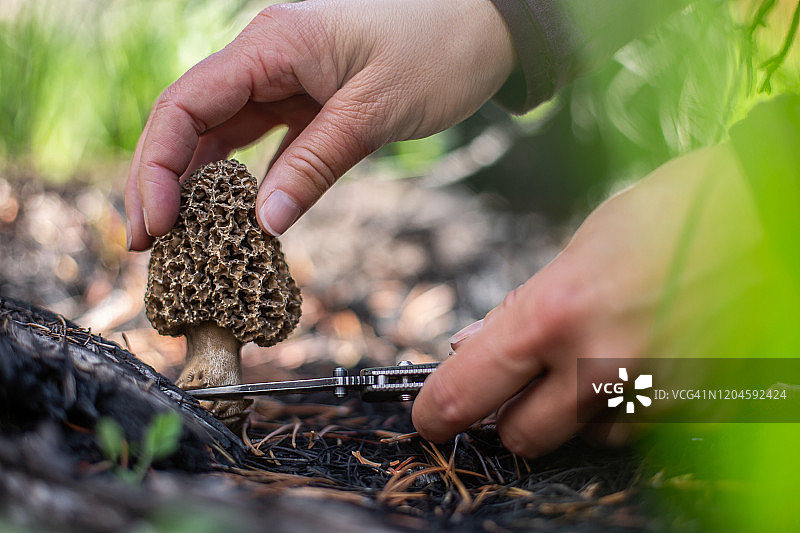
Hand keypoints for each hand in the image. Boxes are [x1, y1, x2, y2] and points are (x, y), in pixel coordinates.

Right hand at [126, 0, 514, 248]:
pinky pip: (258, 144)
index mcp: (272, 45)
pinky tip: (229, 219)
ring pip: (218, 135)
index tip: (153, 227)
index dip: (157, 167)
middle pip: (188, 121)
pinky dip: (240, 181)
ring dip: (194, 187)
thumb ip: (316, 164)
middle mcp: (266, 59)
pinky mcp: (306, 104)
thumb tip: (264, 224)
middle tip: (148, 247)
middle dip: (161, 183)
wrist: (485, 26)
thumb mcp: (376, 110)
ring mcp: (284, 82)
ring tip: (179, 243)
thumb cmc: (438, 51)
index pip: (186, 104)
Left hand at [412, 144, 761, 455]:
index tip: (430, 416)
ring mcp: (649, 393)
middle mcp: (598, 364)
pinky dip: (619, 408)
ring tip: (590, 357)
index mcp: (554, 313)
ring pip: (580, 438)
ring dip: (570, 413)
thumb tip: (477, 346)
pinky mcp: (691, 407)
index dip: (438, 411)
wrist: (766, 210)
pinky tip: (632, 363)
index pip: (468, 390)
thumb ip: (523, 308)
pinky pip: (633, 429)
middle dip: (507, 416)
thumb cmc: (673, 212)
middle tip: (511, 387)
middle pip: (519, 436)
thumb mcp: (579, 247)